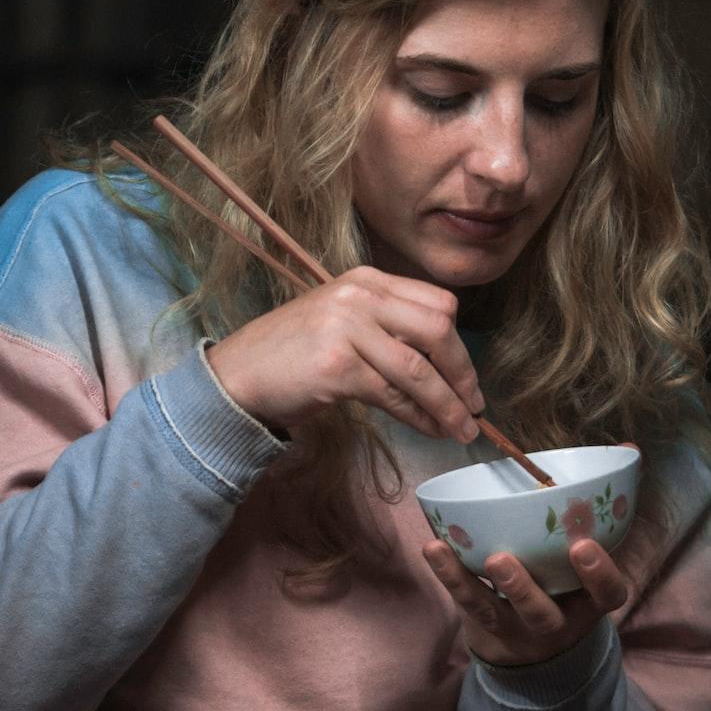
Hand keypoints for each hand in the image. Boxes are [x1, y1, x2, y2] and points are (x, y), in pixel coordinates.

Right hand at [203, 266, 482, 441]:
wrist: (237, 374)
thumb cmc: (292, 353)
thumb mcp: (342, 322)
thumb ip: (387, 327)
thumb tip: (445, 365)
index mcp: (365, 280)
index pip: (437, 302)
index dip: (460, 343)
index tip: (466, 376)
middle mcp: (359, 296)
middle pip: (438, 329)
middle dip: (463, 372)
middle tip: (473, 406)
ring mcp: (347, 328)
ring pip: (419, 369)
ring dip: (447, 405)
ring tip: (461, 430)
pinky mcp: (337, 366)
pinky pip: (394, 395)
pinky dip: (418, 417)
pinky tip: (428, 429)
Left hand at [422, 537, 629, 666]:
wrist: (534, 649)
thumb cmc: (564, 584)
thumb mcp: (583, 570)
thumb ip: (587, 527)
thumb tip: (614, 455)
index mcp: (587, 604)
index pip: (608, 595)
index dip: (600, 574)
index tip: (584, 546)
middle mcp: (554, 622)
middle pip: (542, 615)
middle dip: (523, 590)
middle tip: (502, 560)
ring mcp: (515, 628)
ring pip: (493, 613)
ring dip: (470, 583)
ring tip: (447, 552)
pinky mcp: (484, 623)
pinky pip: (464, 602)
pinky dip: (448, 574)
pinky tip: (433, 548)